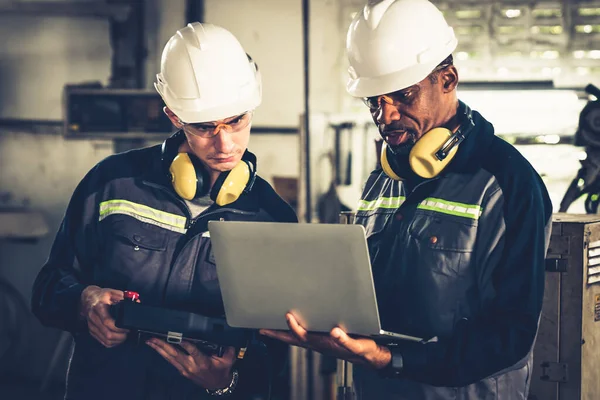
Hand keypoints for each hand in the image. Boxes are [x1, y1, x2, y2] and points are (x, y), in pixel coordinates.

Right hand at [80, 285, 128, 347]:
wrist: (88, 299)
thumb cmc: (102, 295)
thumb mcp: (112, 292)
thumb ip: (125, 297)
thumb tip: (137, 302)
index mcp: (99, 307)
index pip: (107, 321)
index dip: (119, 328)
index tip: (127, 328)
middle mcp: (94, 318)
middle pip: (107, 333)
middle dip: (120, 336)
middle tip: (128, 333)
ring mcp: (92, 326)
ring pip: (105, 339)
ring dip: (117, 341)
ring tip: (125, 336)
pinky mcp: (92, 331)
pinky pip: (102, 341)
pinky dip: (111, 343)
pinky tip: (118, 339)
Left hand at [146, 339, 235, 389]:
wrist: (218, 385)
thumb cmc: (222, 370)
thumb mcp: (228, 360)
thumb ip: (228, 350)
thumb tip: (229, 342)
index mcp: (203, 362)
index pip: (192, 351)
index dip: (185, 344)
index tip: (177, 337)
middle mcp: (192, 366)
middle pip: (175, 354)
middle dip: (163, 345)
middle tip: (153, 338)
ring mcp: (185, 369)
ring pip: (170, 358)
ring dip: (159, 349)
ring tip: (150, 342)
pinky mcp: (183, 371)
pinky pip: (171, 361)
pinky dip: (163, 354)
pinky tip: (157, 349)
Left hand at [260, 313, 390, 369]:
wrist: (369, 356)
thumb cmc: (363, 350)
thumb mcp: (357, 345)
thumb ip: (346, 340)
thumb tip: (335, 331)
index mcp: (324, 344)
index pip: (303, 336)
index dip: (294, 327)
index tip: (288, 316)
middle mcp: (318, 344)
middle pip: (293, 339)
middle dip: (277, 335)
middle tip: (263, 330)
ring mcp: (319, 343)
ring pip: (296, 339)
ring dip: (282, 334)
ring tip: (271, 328)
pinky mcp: (323, 340)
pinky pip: (303, 337)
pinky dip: (294, 332)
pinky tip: (290, 327)